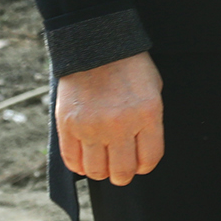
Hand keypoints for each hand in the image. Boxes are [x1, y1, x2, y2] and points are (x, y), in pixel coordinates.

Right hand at [55, 51, 163, 185]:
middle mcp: (120, 125)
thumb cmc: (130, 67)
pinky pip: (72, 161)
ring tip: (103, 162)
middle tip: (121, 169)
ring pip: (96, 172)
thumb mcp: (153, 90)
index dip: (145, 166)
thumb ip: (148, 122)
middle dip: (123, 175)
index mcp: (147, 114)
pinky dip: (79, 166)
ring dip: (101, 172)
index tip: (141, 163)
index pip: (150, 159)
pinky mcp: (68, 126)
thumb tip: (140, 153)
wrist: (97, 45)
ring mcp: (91, 127)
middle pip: (122, 172)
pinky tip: (86, 159)